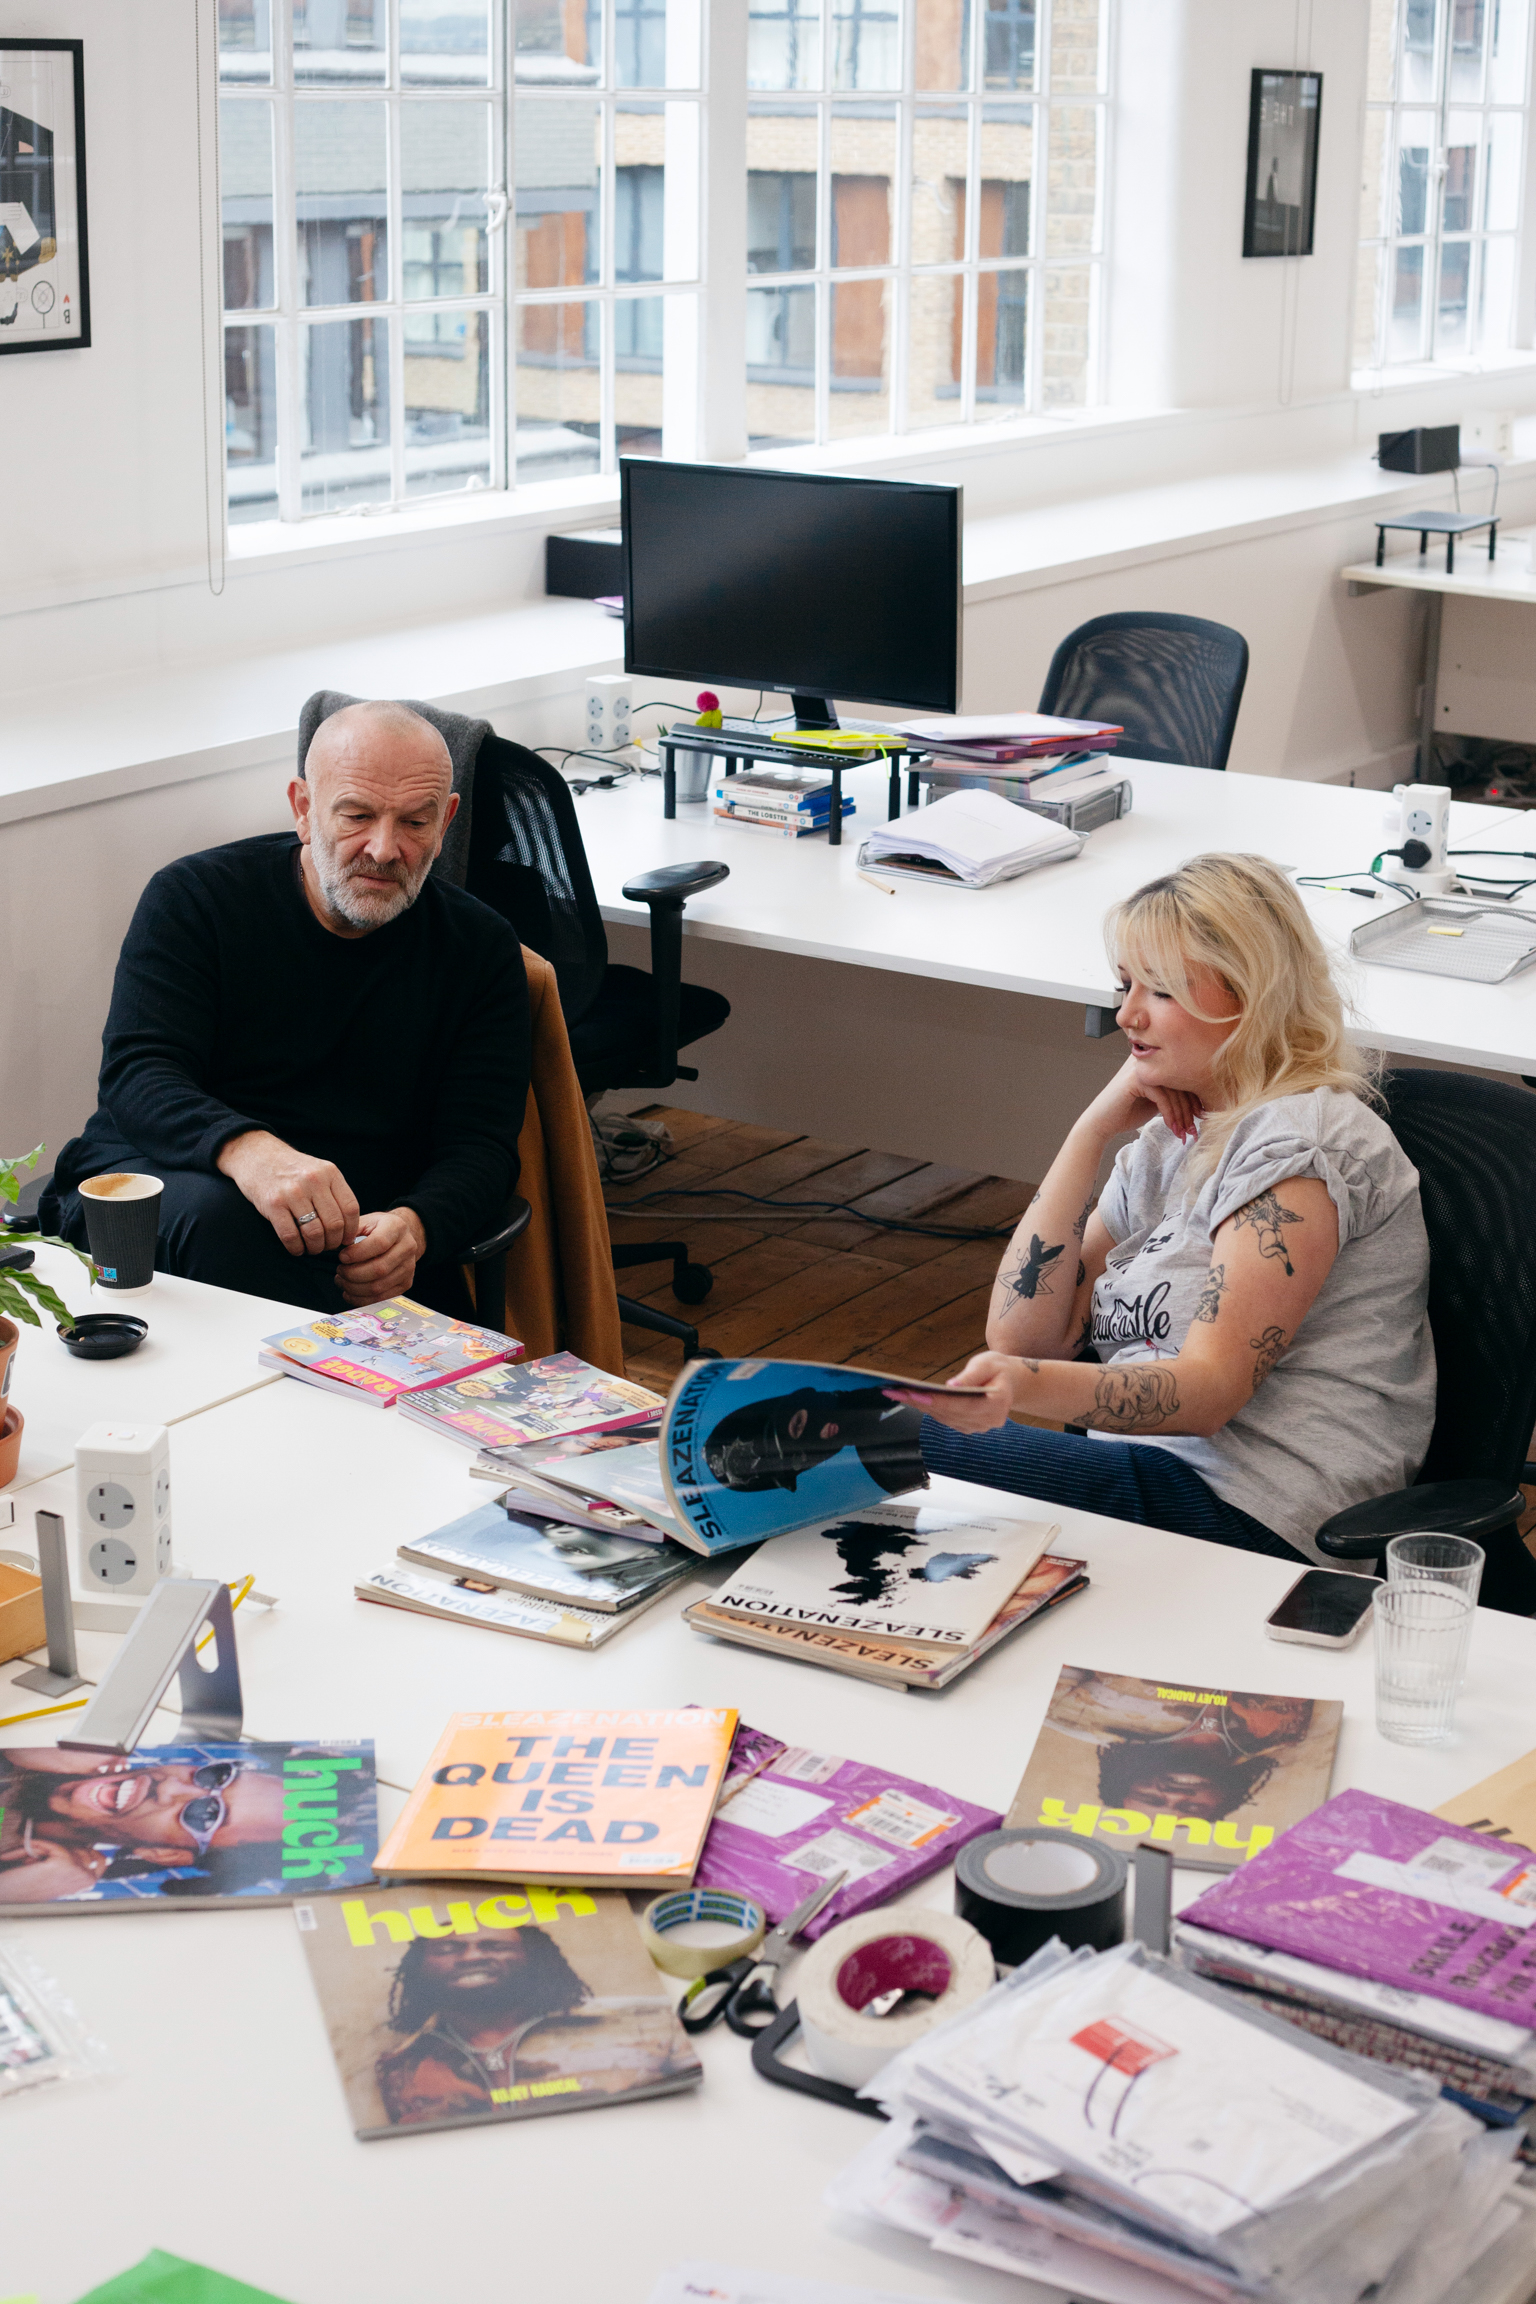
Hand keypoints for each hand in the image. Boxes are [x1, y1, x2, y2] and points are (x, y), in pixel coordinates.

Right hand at [217, 1130, 360, 1255]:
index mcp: (329, 1173)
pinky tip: (296, 1248)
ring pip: (314, 1233)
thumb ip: (333, 1193)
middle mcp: (313, 1181)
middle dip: (333, 1243)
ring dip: (315, 1248)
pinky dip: (296, 1248)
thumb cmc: (291, 1168)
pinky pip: (290, 1236)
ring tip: (312, 1249)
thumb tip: (348, 1228)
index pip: (350, 1208)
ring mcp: (292, 1192)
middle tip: (327, 1247)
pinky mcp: (273, 1204)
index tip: (346, 1239)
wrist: (256, 1155)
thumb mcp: (318, 1170)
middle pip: (334, 1224)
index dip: (351, 1230)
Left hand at [337, 1208, 425, 1306]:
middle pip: (379, 1269)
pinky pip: (381, 1298)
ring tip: (342, 1281)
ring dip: (354, 1288)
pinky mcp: (406, 1284)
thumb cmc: (378, 1228)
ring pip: (378, 1287)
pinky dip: (361, 1299)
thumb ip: (352, 1230)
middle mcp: (407, 1248)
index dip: (357, 1253)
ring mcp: (408, 1268)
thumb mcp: (366, 1221)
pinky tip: (350, 1292)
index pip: (379, 1243)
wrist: (400, 1237)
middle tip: (340, 1271)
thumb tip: (337, 1244)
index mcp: (397, 1227)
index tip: (342, 1257)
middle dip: (352, 1274)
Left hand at [887, 1352, 1025, 1432]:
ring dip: (919, 1406)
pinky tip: (910, 1399)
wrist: (1010, 1382)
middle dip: (919, 1402)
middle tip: (894, 1391)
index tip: (915, 1394)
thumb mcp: (988, 1363)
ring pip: (943, 1418)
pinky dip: (927, 1409)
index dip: (937, 1401)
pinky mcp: (967, 1427)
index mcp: (997, 1404)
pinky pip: (944, 1419)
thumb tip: (950, 1386)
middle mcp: (987, 1421)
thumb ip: (971, 1375)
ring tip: (896, 1393)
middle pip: (948, 1413)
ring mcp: (977, 1427)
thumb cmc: (998, 1369)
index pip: (961, 1404)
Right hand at [1080, 1055, 1203, 1146]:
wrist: (1102, 1122)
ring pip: (1173, 1091)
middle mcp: (1149, 1058)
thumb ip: (1175, 1094)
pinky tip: (1172, 1128)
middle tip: (1194, 1130)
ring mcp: (1141, 1066)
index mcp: (1155, 1060)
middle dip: (1190, 1110)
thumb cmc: (1129, 1112)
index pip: (1183, 1076)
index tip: (1201, 1118)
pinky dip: (1170, 1115)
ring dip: (1181, 1116)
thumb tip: (1203, 1102)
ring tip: (1184, 1134)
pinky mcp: (1136, 1079)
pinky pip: (1162, 1097)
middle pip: (1181, 1083)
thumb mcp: (1158, 1101)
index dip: (1195, 1099)